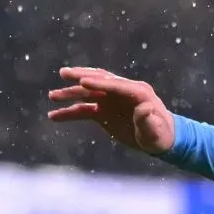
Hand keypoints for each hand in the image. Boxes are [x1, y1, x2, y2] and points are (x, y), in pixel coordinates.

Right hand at [48, 67, 176, 154]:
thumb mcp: (156, 131)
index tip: (83, 81)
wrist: (160, 140)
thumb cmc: (161, 135)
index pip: (115, 84)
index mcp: (138, 92)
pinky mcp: (103, 111)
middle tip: (64, 73)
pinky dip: (69, 112)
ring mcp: (111, 100)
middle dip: (81, 76)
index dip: (99, 83)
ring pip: (87, 94)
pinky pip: (83, 110)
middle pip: (98, 80)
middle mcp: (122, 92)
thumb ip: (148, 120)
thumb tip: (145, 108)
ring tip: (52, 96)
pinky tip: (54, 116)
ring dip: (70, 94)